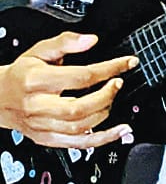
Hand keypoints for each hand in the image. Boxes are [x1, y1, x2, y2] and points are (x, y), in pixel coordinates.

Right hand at [0, 32, 136, 148]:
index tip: (127, 63)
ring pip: (80, 127)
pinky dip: (104, 139)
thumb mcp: (38, 51)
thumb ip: (65, 42)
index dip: (109, 69)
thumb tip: (91, 40)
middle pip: (79, 107)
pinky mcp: (47, 138)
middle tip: (117, 83)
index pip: (79, 76)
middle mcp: (38, 105)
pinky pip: (79, 144)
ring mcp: (42, 125)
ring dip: (105, 113)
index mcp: (36, 80)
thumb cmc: (21, 75)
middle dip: (106, 95)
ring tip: (113, 99)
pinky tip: (120, 131)